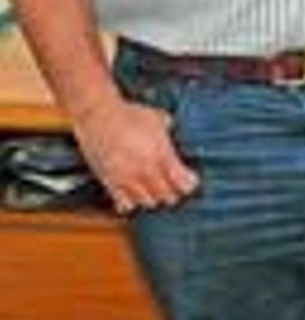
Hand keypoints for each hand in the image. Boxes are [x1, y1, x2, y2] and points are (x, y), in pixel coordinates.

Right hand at [75, 97, 200, 214]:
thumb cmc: (128, 115)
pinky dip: (132, 203)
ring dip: (154, 198)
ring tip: (155, 190)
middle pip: (167, 197)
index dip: (189, 184)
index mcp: (161, 155)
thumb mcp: (158, 119)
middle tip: (173, 186)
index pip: (183, 183)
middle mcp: (145, 171)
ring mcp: (127, 179)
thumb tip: (174, 130)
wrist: (98, 116)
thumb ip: (168, 131)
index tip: (190, 181)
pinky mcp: (109, 182)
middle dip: (173, 193)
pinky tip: (135, 195)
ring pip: (147, 203)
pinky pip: (124, 204)